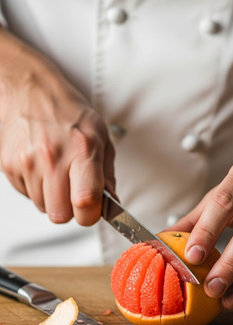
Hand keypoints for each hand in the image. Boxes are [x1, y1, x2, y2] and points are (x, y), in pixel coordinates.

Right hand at [0, 29, 114, 224]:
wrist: (33, 91)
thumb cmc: (70, 114)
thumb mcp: (101, 138)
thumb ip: (108, 176)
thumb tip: (112, 204)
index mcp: (83, 150)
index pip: (86, 202)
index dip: (91, 214)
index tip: (92, 210)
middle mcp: (53, 157)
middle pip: (60, 215)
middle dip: (70, 210)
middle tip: (74, 193)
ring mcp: (28, 162)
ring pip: (43, 208)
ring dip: (53, 198)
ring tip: (57, 173)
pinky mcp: (10, 166)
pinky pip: (27, 196)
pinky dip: (37, 188)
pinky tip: (42, 168)